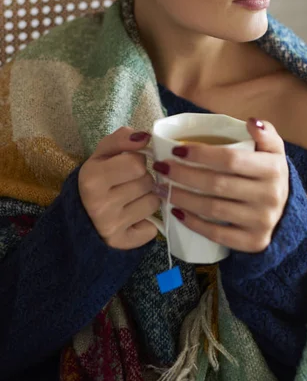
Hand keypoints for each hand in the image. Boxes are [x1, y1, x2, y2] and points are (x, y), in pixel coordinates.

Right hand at [78, 127, 159, 249]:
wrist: (80, 215)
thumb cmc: (98, 178)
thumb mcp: (103, 153)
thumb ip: (123, 138)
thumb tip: (145, 137)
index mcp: (92, 178)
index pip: (137, 163)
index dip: (137, 161)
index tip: (128, 165)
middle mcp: (99, 204)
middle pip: (147, 182)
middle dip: (143, 179)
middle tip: (130, 183)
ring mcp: (110, 227)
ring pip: (153, 203)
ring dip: (147, 199)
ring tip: (131, 200)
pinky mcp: (121, 243)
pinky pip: (151, 229)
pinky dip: (146, 223)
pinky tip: (132, 219)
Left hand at [153, 118, 288, 252]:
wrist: (285, 211)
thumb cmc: (268, 173)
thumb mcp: (274, 150)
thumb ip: (265, 132)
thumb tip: (250, 121)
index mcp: (273, 169)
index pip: (231, 159)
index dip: (201, 153)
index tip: (177, 149)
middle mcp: (270, 196)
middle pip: (217, 184)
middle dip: (183, 175)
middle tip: (161, 167)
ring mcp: (262, 221)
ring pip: (213, 209)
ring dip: (182, 198)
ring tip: (162, 188)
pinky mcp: (253, 242)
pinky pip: (217, 234)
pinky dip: (193, 223)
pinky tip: (176, 212)